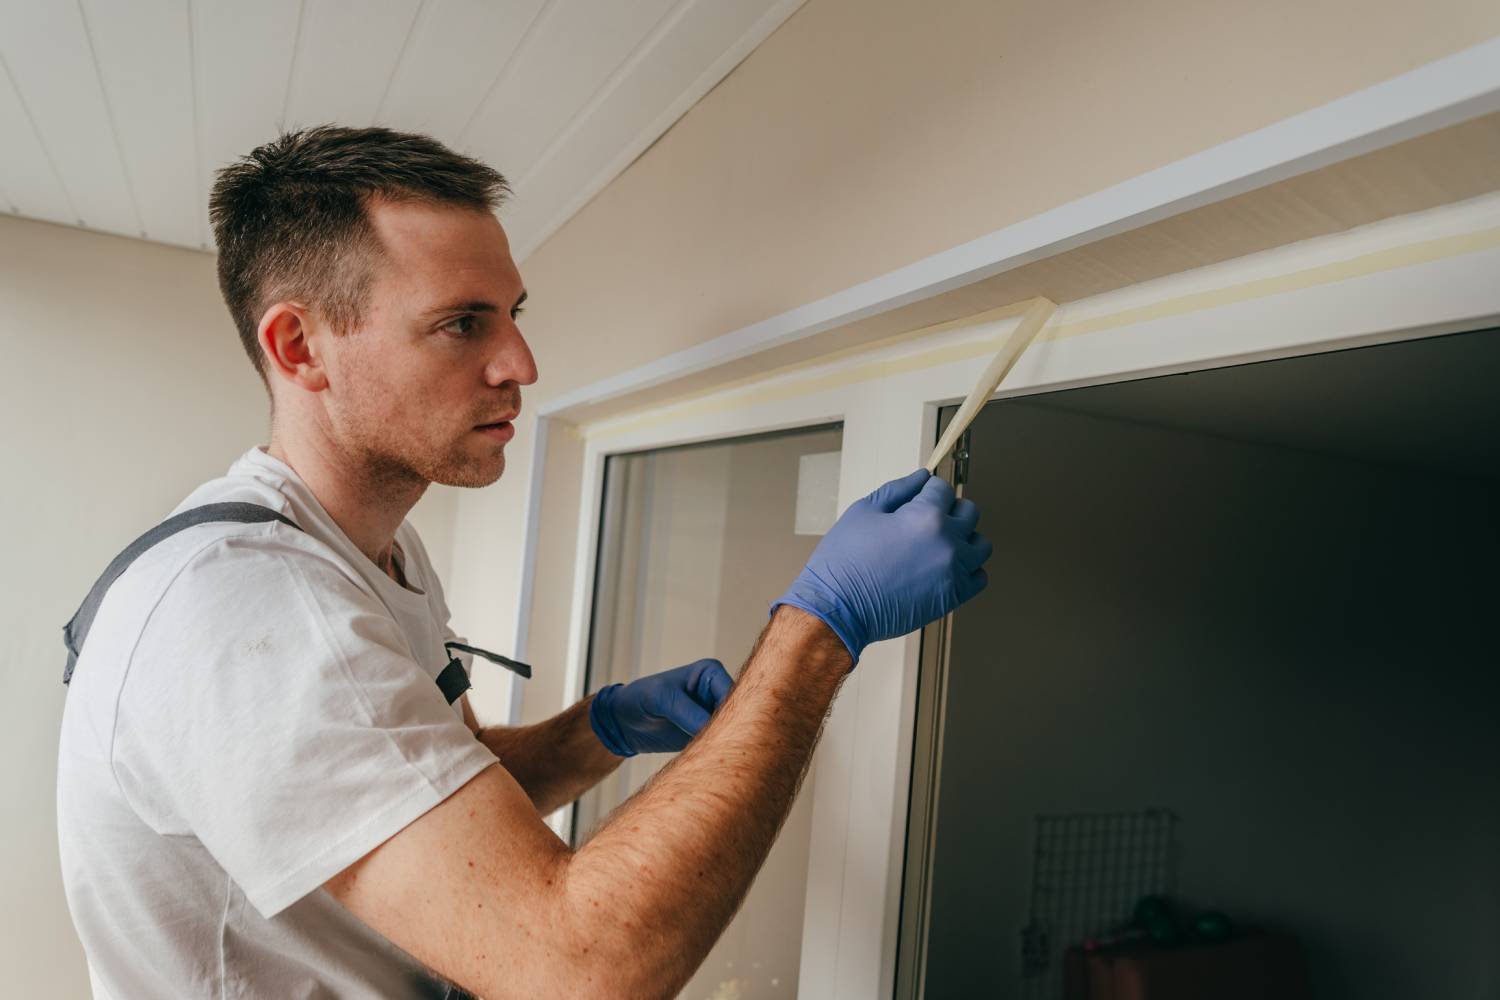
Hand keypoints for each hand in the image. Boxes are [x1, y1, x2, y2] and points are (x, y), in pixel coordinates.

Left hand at [589, 658, 734, 756]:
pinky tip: (710, 762)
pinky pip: (720, 744)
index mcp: (711, 673)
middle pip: (738, 714)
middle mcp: (717, 692)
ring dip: (725, 744)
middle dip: (733, 731)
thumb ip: (688, 713)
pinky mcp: (708, 733)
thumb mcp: (662, 699)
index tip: (727, 734)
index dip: (735, 714)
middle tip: (723, 750)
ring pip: (731, 731)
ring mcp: (714, 714)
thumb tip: (714, 730)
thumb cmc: (640, 698)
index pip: (734, 694)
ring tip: (715, 757)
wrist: (623, 720)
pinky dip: (717, 753)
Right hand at [771, 468, 990, 663]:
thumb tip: (923, 476)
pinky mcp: (953, 597)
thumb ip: (899, 490)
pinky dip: (968, 570)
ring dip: (964, 539)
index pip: (943, 488)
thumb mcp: (864, 511)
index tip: (918, 498)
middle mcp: (947, 541)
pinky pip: (979, 577)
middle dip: (950, 510)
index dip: (928, 490)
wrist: (838, 608)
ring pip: (980, 544)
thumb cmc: (844, 560)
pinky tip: (945, 568)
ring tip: (939, 545)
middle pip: (969, 512)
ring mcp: (954, 571)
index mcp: (925, 516)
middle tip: (926, 521)